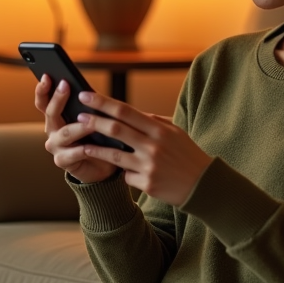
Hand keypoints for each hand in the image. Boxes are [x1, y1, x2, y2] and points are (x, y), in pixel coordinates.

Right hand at [35, 75, 118, 183]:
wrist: (103, 164)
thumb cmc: (98, 137)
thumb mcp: (93, 117)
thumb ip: (88, 105)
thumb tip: (89, 91)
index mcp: (55, 117)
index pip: (43, 101)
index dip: (42, 89)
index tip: (47, 76)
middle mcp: (52, 131)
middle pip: (50, 113)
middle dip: (58, 98)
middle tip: (65, 85)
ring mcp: (56, 146)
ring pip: (65, 133)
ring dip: (79, 126)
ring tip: (90, 122)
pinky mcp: (63, 161)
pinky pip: (72, 154)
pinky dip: (83, 150)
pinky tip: (92, 147)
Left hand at [74, 90, 211, 205]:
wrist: (205, 186)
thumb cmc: (187, 155)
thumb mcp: (175, 133)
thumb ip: (153, 122)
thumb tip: (132, 113)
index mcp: (160, 129)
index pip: (126, 111)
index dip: (103, 103)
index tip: (86, 96)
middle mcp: (153, 146)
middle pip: (115, 130)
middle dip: (93, 122)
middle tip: (78, 117)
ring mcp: (149, 166)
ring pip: (113, 155)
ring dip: (94, 149)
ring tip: (82, 145)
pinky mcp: (147, 184)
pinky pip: (125, 176)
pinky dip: (123, 173)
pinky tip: (124, 172)